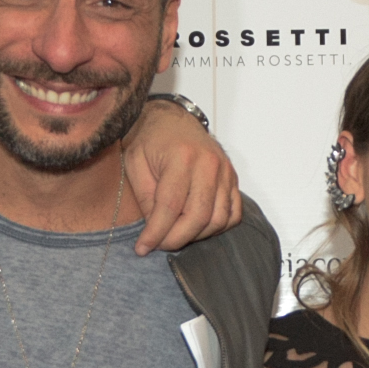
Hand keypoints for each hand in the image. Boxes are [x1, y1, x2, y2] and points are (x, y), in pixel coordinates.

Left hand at [122, 100, 243, 254]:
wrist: (171, 119)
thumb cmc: (150, 140)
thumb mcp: (135, 164)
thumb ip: (145, 198)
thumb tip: (155, 231)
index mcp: (182, 156)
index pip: (170, 206)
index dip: (156, 232)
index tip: (142, 248)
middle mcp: (209, 164)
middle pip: (198, 216)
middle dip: (176, 239)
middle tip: (159, 245)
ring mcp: (225, 171)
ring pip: (218, 220)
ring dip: (196, 236)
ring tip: (175, 234)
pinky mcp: (233, 179)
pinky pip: (233, 214)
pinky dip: (216, 227)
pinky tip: (196, 226)